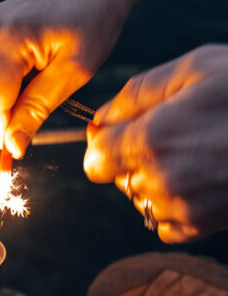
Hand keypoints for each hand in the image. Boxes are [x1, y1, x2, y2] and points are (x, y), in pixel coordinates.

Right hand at [0, 0, 189, 158]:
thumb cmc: (97, 19)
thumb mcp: (74, 72)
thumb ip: (37, 109)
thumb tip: (12, 145)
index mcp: (10, 37)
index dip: (1, 132)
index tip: (19, 153)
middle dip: (8, 116)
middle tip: (38, 128)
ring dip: (14, 98)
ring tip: (49, 89)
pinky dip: (16, 80)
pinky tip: (42, 73)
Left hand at [84, 44, 227, 242]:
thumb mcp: (195, 68)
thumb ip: (137, 94)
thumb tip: (100, 119)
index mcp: (151, 139)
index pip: (94, 159)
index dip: (104, 143)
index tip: (122, 132)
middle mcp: (160, 180)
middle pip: (117, 178)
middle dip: (132, 157)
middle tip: (175, 134)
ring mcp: (181, 207)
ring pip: (140, 200)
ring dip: (154, 181)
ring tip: (195, 154)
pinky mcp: (201, 227)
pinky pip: (164, 224)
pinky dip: (173, 206)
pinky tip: (200, 180)